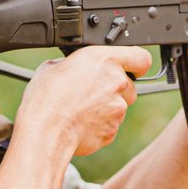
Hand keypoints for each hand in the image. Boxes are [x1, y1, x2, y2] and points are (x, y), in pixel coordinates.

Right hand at [18, 45, 151, 156]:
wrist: (45, 129)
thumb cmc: (46, 97)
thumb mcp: (55, 66)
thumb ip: (76, 65)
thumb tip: (76, 69)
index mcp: (105, 60)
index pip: (141, 58)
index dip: (136, 64)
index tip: (131, 68)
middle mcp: (117, 83)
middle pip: (129, 86)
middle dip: (115, 89)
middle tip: (92, 93)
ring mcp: (118, 109)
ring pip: (119, 107)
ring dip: (106, 108)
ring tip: (80, 110)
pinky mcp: (112, 130)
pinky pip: (110, 126)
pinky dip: (99, 125)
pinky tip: (79, 123)